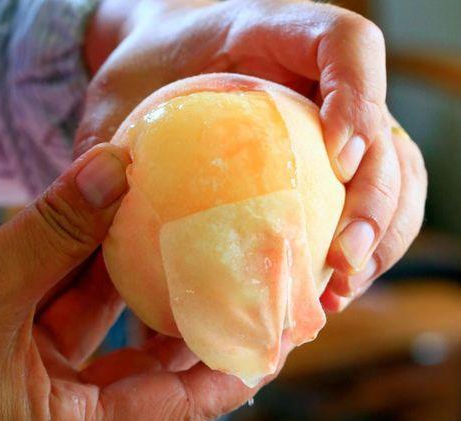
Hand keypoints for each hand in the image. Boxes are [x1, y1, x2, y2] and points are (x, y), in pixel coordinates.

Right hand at [0, 144, 289, 420]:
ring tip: (199, 246)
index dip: (226, 378)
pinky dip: (100, 267)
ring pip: (116, 325)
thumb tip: (112, 166)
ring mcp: (43, 369)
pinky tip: (127, 228)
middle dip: (198, 326)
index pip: (174, 410)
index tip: (273, 345)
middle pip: (155, 368)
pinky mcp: (21, 336)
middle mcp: (63, 405)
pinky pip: (78, 301)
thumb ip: (51, 230)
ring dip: (149, 283)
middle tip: (246, 287)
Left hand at [76, 0, 425, 308]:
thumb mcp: (112, 107)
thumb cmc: (138, 88)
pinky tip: (323, 293)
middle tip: (341, 260)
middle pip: (389, 137)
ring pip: (398, 180)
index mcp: (274, 42)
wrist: (154, 79)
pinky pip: (358, 210)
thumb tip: (108, 226)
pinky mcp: (324, 171)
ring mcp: (331, 133)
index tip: (339, 159)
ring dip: (380, 241)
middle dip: (380, 203)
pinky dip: (357, 255)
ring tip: (338, 291)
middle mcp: (320, 88)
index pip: (344, 47)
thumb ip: (113, 152)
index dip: (359, 101)